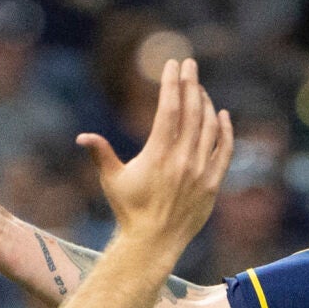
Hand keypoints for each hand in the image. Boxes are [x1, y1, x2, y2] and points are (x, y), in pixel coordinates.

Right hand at [80, 57, 234, 255]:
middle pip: (192, 111)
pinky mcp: (213, 184)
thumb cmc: (129, 210)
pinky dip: (226, 131)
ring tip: (200, 89)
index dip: (172, 83)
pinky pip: (225, 151)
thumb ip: (101, 153)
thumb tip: (82, 137)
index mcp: (158, 154)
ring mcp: (201, 172)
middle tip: (190, 64)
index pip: (170, 108)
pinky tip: (222, 115)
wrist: (153, 242)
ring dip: (206, 103)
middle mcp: (182, 160)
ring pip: (209, 127)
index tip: (173, 64)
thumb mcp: (111, 179)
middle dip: (191, 83)